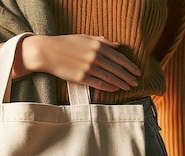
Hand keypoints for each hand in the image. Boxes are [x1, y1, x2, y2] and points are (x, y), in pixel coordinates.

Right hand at [19, 35, 140, 91]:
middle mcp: (96, 57)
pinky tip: (115, 89)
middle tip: (136, 83)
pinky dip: (109, 87)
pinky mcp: (82, 78)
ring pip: (110, 78)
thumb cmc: (66, 43)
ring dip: (121, 84)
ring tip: (128, 87)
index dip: (130, 66)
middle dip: (128, 77)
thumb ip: (103, 41)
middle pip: (117, 70)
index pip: (120, 58)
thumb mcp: (85, 37)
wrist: (48, 52)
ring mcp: (89, 68)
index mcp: (98, 46)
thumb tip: (118, 46)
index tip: (137, 72)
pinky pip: (99, 84)